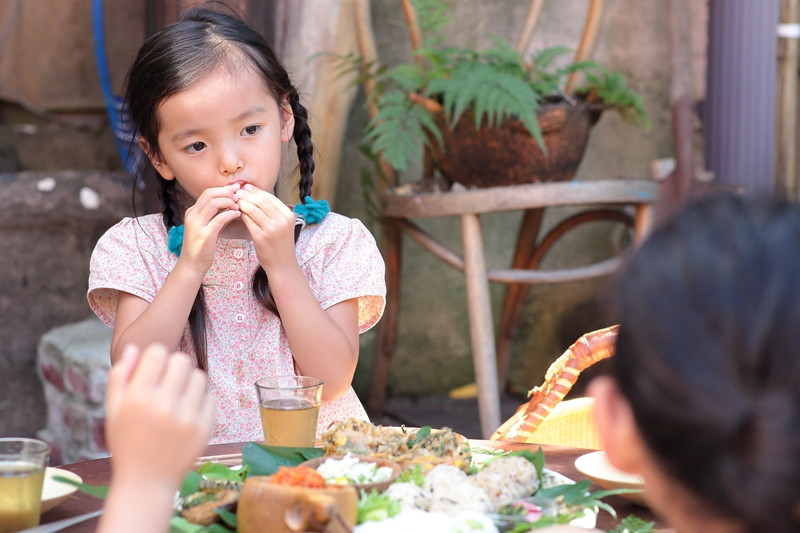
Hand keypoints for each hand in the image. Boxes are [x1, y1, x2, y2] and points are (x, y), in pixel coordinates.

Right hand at [105, 343, 215, 490]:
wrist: (147, 483)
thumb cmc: (127, 444)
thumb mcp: (113, 411)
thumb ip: (120, 376)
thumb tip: (135, 347)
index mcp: (138, 399)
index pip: (157, 352)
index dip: (155, 358)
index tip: (153, 370)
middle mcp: (164, 406)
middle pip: (181, 360)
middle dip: (173, 367)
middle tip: (167, 383)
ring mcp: (188, 418)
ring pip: (199, 376)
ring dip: (189, 382)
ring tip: (178, 398)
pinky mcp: (205, 428)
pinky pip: (210, 397)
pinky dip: (200, 401)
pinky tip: (187, 413)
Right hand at [179, 183, 241, 273]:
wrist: (192, 265)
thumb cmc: (202, 246)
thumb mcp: (206, 227)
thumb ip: (216, 216)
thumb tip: (231, 205)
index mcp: (192, 212)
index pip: (207, 192)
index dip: (223, 189)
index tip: (236, 189)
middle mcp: (192, 215)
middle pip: (209, 194)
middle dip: (226, 192)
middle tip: (239, 196)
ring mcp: (197, 225)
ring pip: (213, 203)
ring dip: (229, 202)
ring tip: (238, 206)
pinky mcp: (204, 235)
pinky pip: (219, 219)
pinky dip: (230, 214)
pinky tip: (237, 215)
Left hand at [235, 184, 297, 270]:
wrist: (282, 265)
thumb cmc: (280, 245)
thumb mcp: (283, 226)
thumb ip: (273, 212)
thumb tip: (256, 195)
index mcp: (289, 216)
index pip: (270, 197)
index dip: (256, 191)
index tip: (246, 187)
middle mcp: (282, 221)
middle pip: (261, 201)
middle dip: (247, 194)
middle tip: (237, 192)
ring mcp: (272, 229)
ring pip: (253, 209)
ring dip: (242, 203)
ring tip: (234, 201)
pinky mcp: (261, 237)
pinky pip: (247, 221)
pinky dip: (240, 214)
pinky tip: (235, 213)